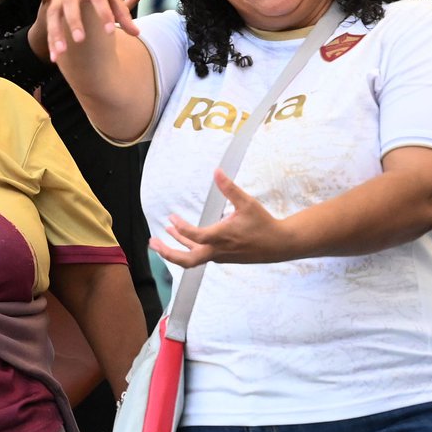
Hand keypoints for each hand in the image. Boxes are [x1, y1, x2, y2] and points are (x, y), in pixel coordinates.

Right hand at [22, 0, 144, 62]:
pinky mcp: (53, 4)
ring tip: (61, 53)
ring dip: (56, 34)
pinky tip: (55, 58)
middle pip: (72, 6)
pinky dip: (52, 40)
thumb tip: (136, 34)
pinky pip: (50, 24)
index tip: (110, 31)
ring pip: (55, 16)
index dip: (104, 14)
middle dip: (75, 23)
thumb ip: (122, 12)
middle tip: (80, 40)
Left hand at [150, 170, 283, 266]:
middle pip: (187, 260)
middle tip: (152, 243)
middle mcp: (217, 251)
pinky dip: (189, 249)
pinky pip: (202, 255)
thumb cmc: (263, 223)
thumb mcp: (246, 203)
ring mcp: (220, 256)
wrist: (280, 245)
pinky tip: (185, 239)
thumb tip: (217, 171)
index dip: (180, 227)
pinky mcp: (223, 257)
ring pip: (193, 258)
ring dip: (176, 249)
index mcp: (221, 237)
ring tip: (162, 238)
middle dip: (168, 253)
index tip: (171, 217)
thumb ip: (229, 188)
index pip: (193, 236)